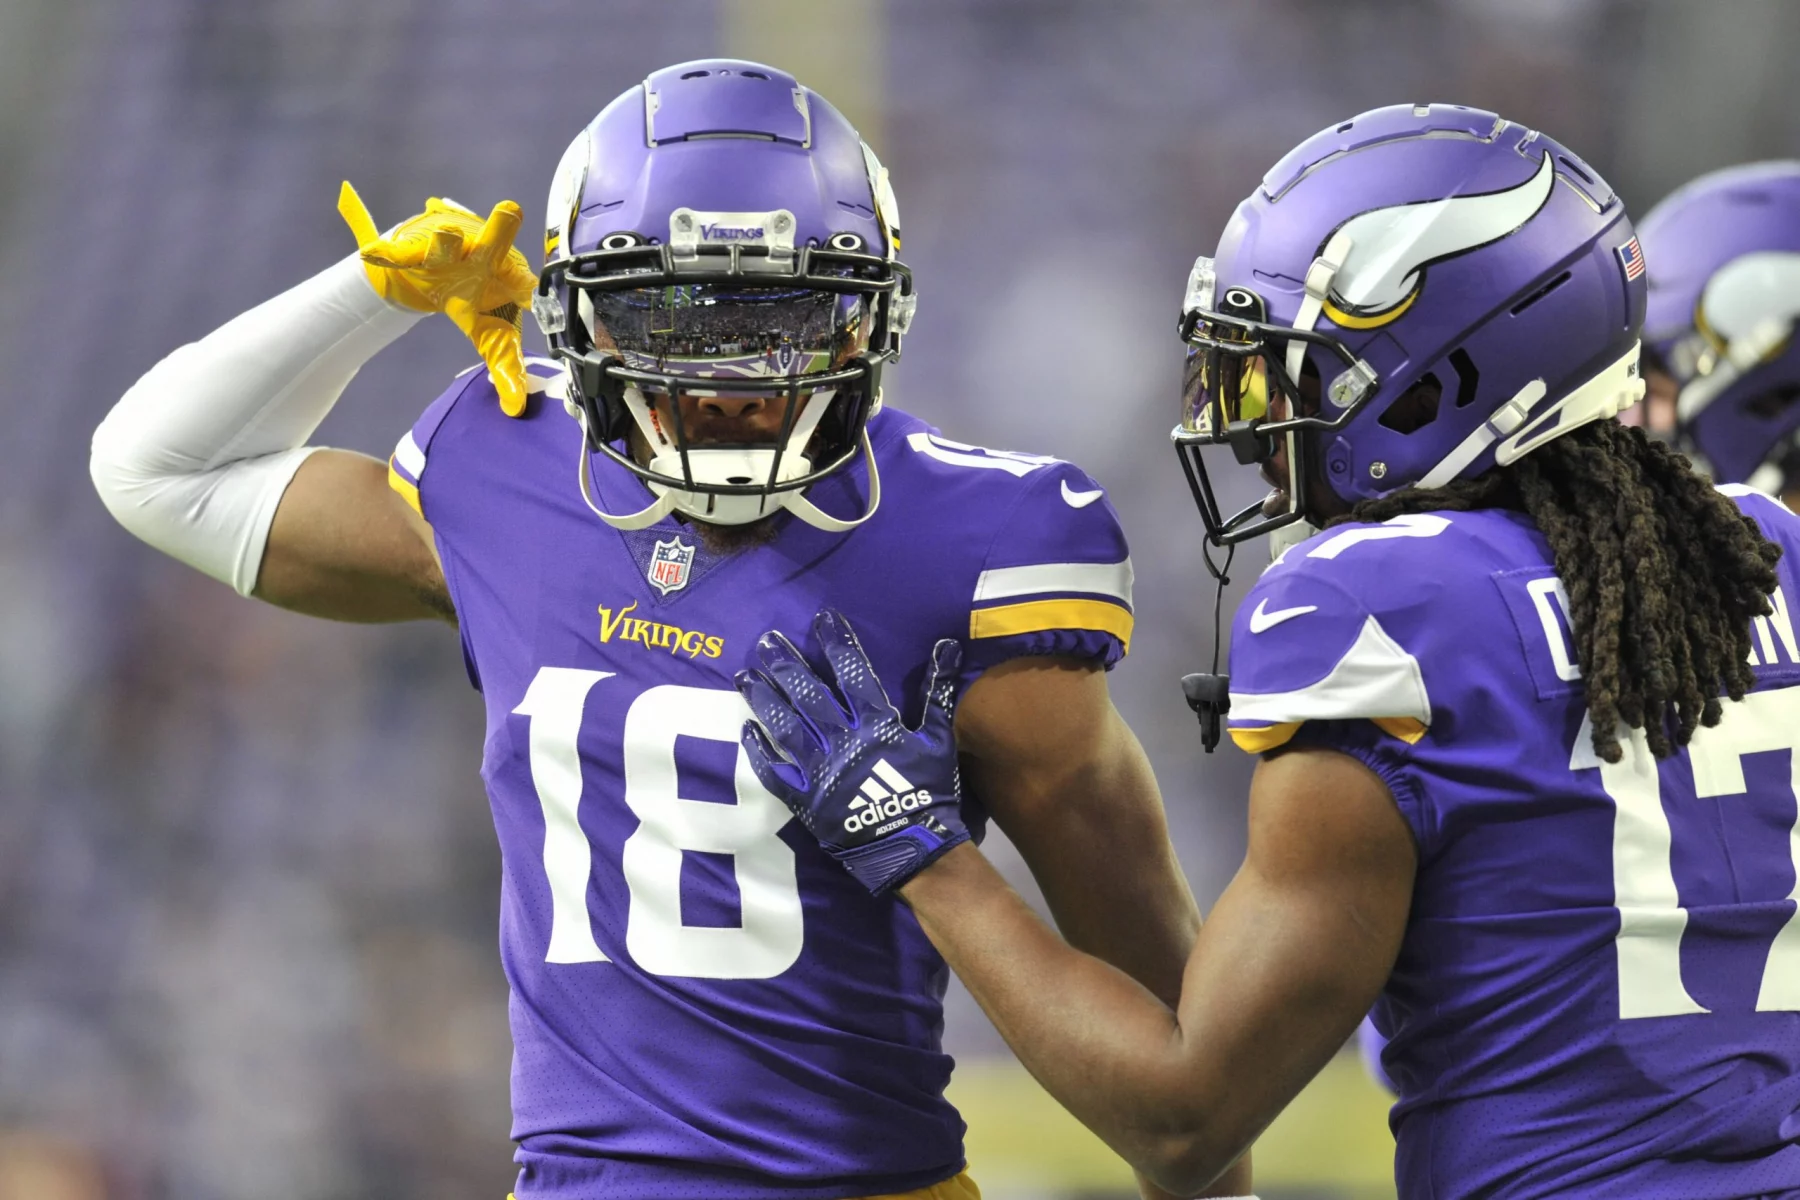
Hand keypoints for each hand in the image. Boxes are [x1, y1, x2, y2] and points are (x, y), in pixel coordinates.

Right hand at [337, 181, 537, 416]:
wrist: (439, 274)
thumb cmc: (474, 301)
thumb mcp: (492, 337)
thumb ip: (508, 370)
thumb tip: (516, 410)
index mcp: (509, 278)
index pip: (525, 285)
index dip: (530, 289)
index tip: (534, 294)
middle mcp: (483, 256)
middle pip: (495, 243)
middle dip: (501, 228)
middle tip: (511, 210)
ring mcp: (449, 250)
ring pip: (447, 242)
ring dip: (445, 240)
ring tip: (445, 235)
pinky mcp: (415, 250)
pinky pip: (399, 254)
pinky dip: (386, 255)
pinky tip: (372, 255)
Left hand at [736, 609, 968, 895]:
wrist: (913, 849)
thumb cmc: (930, 793)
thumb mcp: (939, 740)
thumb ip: (937, 693)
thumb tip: (947, 645)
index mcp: (875, 724)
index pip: (853, 674)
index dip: (837, 644)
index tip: (822, 619)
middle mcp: (841, 741)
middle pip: (808, 695)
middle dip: (787, 665)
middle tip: (766, 640)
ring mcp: (818, 771)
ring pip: (784, 727)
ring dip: (764, 699)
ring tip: (744, 675)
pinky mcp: (804, 799)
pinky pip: (775, 771)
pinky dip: (759, 750)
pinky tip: (746, 728)